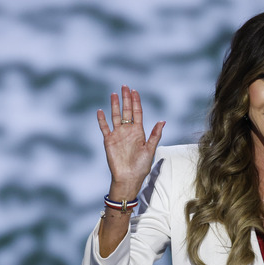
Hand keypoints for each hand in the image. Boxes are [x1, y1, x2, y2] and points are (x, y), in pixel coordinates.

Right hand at [97, 85, 164, 199]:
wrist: (128, 178)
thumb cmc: (141, 166)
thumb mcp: (150, 149)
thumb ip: (155, 135)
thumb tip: (162, 121)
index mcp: (139, 132)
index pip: (137, 113)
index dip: (136, 102)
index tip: (135, 91)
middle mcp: (128, 131)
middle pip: (127, 111)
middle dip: (126, 99)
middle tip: (124, 86)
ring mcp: (118, 135)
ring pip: (115, 116)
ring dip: (115, 105)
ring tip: (114, 94)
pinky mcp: (109, 141)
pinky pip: (104, 127)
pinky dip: (102, 119)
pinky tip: (100, 111)